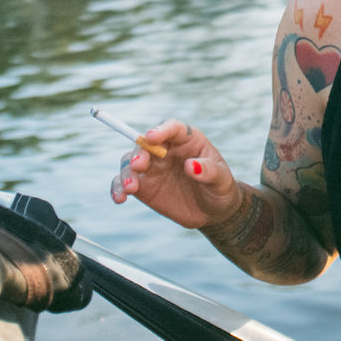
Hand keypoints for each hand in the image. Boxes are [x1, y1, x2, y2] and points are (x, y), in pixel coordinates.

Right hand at [109, 119, 241, 229]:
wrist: (213, 211)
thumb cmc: (220, 188)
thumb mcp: (221, 180)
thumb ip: (209, 171)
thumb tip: (191, 166)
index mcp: (186, 139)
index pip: (172, 128)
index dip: (161, 130)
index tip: (152, 137)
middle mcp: (164, 149)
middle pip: (145, 144)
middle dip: (140, 153)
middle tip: (139, 166)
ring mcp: (151, 167)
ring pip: (130, 162)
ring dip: (126, 173)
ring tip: (130, 188)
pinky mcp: (143, 186)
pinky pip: (124, 183)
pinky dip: (118, 188)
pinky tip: (119, 198)